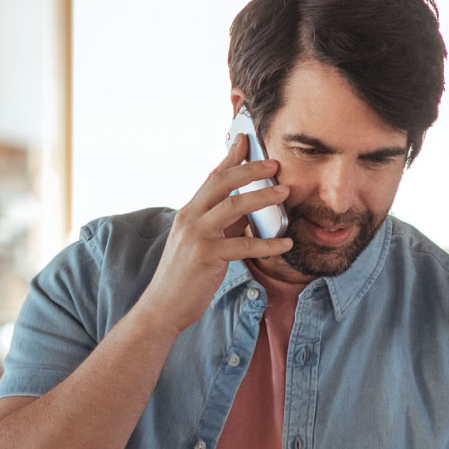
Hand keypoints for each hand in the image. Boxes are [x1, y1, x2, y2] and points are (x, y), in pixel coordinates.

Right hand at [134, 134, 293, 334]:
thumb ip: (220, 227)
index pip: (211, 177)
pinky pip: (243, 245)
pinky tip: (286, 243)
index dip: (230, 158)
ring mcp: (197, 236)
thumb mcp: (199, 244)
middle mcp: (190, 218)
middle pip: (222, 183)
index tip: (245, 141)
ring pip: (233, 207)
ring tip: (286, 193)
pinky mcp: (206, 256)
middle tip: (275, 164)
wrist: (162, 307)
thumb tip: (246, 215)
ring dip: (263, 197)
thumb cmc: (183, 278)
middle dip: (250, 169)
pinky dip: (268, 244)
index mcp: (188, 213)